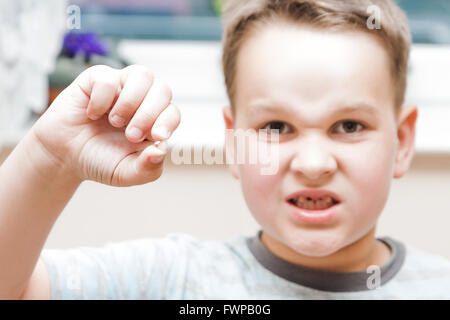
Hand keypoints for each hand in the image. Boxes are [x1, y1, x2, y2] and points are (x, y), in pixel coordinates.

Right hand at [30, 65, 180, 185]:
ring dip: (131, 101)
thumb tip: (161, 151)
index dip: (168, 122)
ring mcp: (121, 88)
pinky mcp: (97, 79)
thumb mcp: (125, 174)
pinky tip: (93, 114)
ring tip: (115, 121)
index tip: (156, 137)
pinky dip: (102, 98)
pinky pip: (108, 77)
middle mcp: (141, 101)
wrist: (63, 156)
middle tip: (131, 135)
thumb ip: (147, 169)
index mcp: (153, 122)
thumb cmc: (99, 161)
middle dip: (149, 114)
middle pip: (163, 90)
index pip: (172, 112)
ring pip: (142, 75)